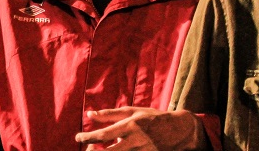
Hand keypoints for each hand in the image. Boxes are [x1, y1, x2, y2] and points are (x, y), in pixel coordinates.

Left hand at [74, 107, 206, 150]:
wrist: (179, 131)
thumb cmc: (152, 118)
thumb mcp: (133, 111)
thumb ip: (110, 114)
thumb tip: (90, 114)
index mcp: (130, 126)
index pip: (104, 135)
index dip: (88, 137)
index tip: (78, 137)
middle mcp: (135, 141)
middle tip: (87, 148)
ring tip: (97, 149)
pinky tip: (114, 150)